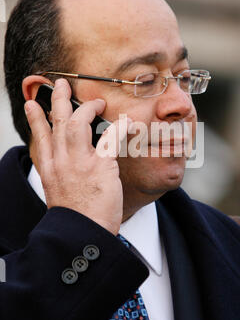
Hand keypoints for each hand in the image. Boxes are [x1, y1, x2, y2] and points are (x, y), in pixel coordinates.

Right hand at [25, 78, 130, 234]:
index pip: (40, 138)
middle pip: (57, 122)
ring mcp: (79, 162)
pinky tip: (127, 122)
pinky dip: (120, 127)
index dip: (36, 119)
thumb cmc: (77, 218)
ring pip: (78, 123)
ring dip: (88, 108)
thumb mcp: (59, 194)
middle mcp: (61, 162)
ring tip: (97, 102)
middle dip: (58, 100)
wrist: (83, 235)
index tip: (32, 104)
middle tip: (61, 84)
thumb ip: (61, 177)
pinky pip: (110, 138)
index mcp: (50, 170)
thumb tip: (67, 169)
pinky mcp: (100, 166)